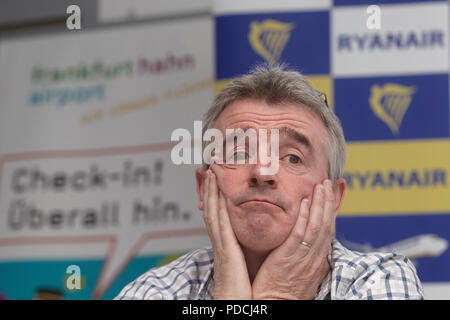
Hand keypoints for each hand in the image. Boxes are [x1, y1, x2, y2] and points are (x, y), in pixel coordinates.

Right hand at [203, 168, 251, 299]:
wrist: (233, 300)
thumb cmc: (240, 286)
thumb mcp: (240, 260)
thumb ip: (241, 247)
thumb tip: (246, 239)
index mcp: (224, 242)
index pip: (217, 214)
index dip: (215, 196)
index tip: (215, 180)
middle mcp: (219, 239)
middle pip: (211, 208)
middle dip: (209, 189)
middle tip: (208, 170)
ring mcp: (220, 242)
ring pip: (213, 211)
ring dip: (211, 192)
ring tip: (211, 174)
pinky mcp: (224, 247)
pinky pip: (219, 223)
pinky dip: (217, 206)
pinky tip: (219, 193)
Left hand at [252, 179, 335, 299]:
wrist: (276, 304)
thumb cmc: (286, 290)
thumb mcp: (304, 273)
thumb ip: (308, 256)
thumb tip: (311, 244)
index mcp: (319, 260)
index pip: (329, 230)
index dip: (331, 210)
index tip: (331, 194)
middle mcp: (315, 257)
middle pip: (326, 224)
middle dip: (328, 202)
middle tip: (328, 182)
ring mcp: (302, 257)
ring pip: (316, 226)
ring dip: (319, 204)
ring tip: (320, 186)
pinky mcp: (287, 257)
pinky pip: (299, 234)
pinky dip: (304, 217)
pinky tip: (304, 202)